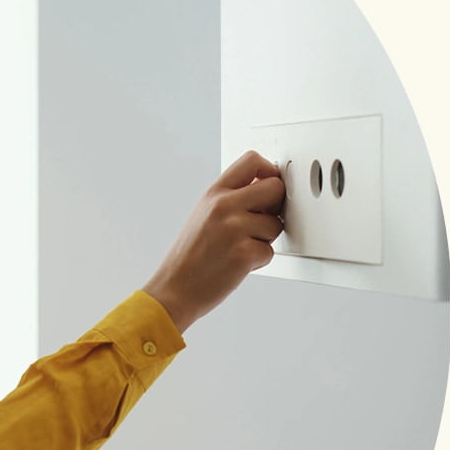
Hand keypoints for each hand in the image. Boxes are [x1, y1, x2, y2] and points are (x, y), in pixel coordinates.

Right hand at [142, 151, 284, 332]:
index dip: (269, 171)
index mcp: (213, 194)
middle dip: (275, 207)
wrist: (174, 289)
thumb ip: (231, 199)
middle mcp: (224, 206)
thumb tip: (267, 188)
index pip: (252, 160)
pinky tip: (236, 265)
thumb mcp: (203, 216)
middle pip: (275, 188)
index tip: (268, 186)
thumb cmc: (190, 257)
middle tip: (259, 222)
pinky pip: (270, 251)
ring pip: (276, 225)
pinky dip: (258, 261)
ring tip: (237, 249)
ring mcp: (234, 228)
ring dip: (264, 240)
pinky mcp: (244, 253)